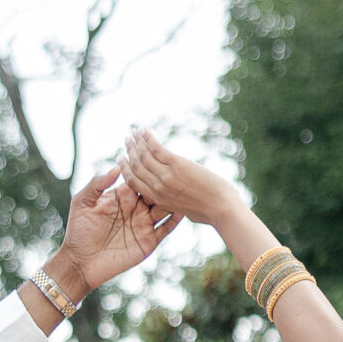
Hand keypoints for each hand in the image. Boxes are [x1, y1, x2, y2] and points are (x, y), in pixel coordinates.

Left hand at [54, 165, 182, 296]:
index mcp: (122, 196)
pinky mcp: (148, 241)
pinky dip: (175, 220)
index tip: (158, 159)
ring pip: (164, 209)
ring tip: (183, 189)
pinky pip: (165, 229)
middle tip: (175, 173)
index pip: (140, 180)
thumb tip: (117, 166)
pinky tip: (182, 210)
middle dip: (164, 184)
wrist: (81, 262)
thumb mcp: (83, 202)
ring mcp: (143, 225)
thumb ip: (97, 183)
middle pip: (155, 192)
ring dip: (173, 200)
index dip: (148, 171)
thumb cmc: (78, 231)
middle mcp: (135, 208)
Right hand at [122, 129, 240, 230]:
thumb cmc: (207, 210)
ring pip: (144, 156)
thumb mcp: (182, 209)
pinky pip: (156, 149)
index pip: (134, 183)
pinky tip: (144, 130)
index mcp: (158, 199)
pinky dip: (148, 138)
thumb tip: (174, 194)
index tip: (122, 159)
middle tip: (127, 141)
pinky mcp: (176, 165)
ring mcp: (165, 176)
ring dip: (137, 142)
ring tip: (133, 133)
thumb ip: (173, 200)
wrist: (220, 208)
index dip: (125, 169)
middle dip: (129, 152)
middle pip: (136, 167)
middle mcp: (157, 188)